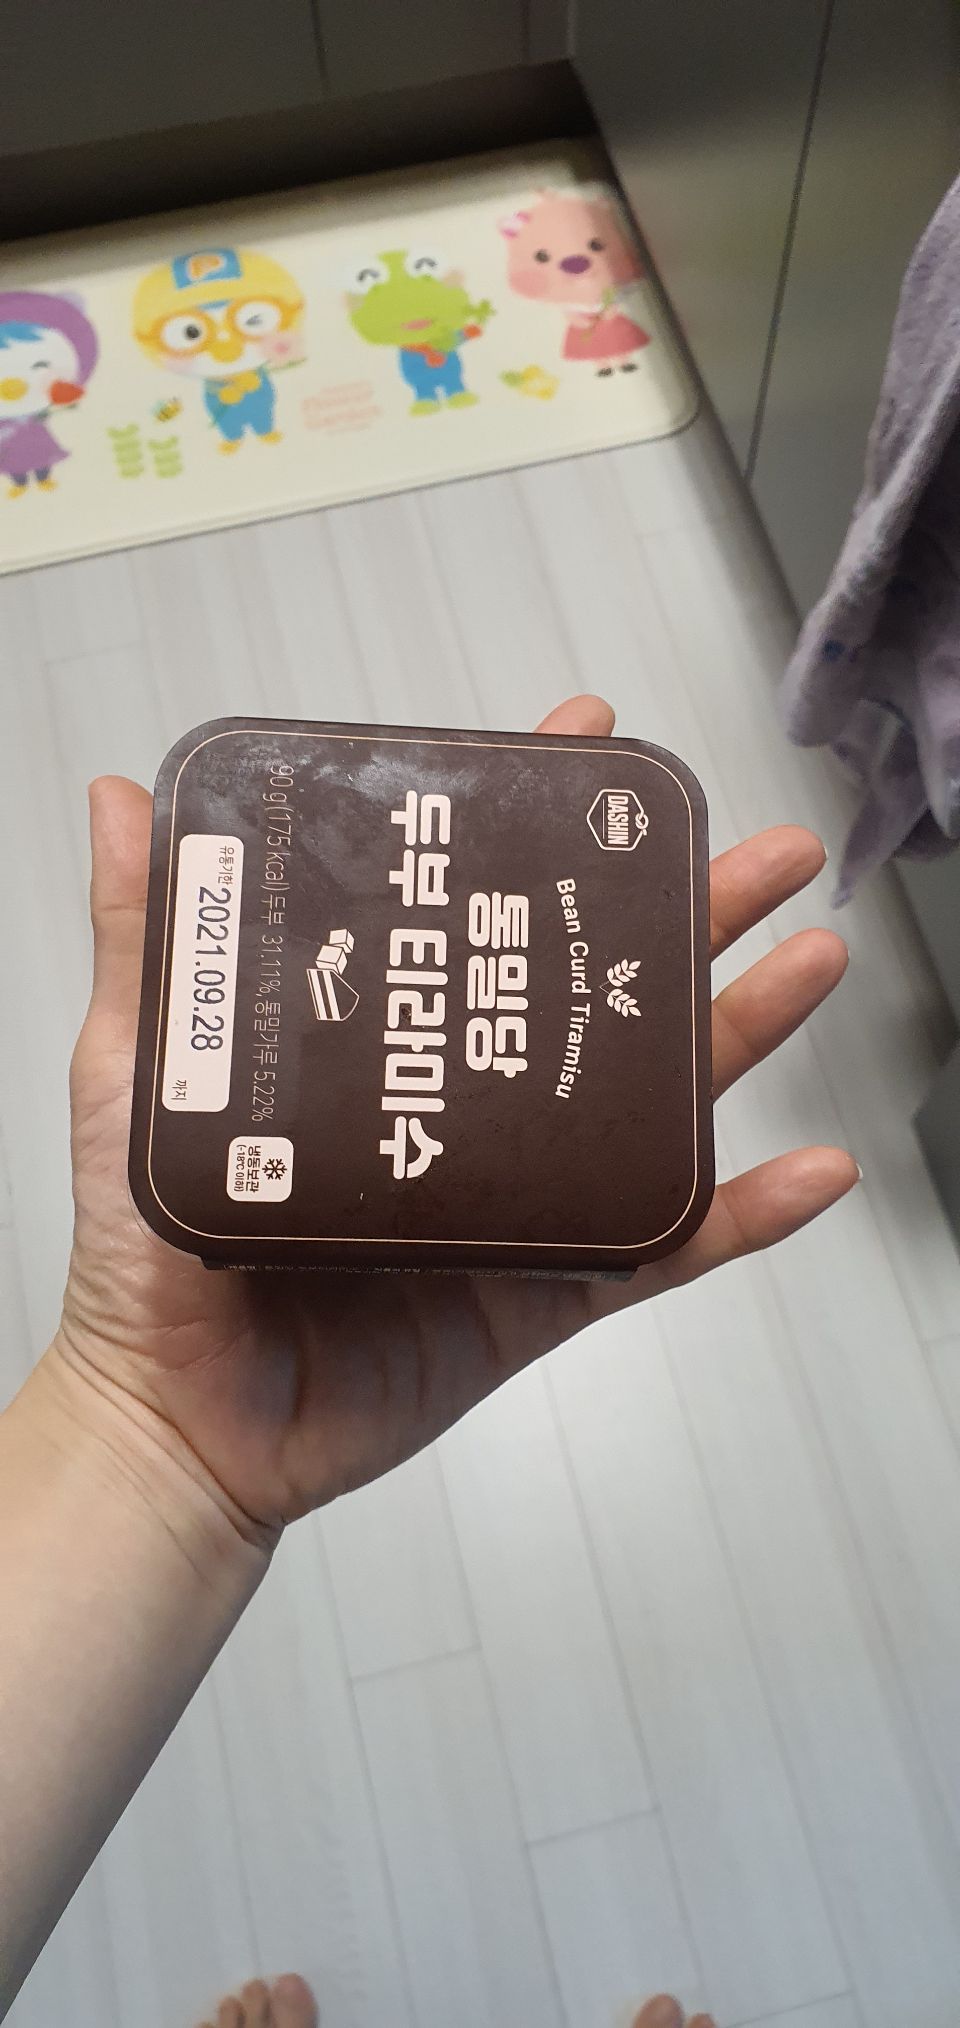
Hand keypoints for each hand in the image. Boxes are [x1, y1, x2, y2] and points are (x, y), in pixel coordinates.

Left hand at [51, 696, 856, 1543]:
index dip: (536, 820)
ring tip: (809, 959)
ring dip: (741, 1029)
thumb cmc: (146, 1257)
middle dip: (688, 912)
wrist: (180, 1425)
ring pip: (653, 1099)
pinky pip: (662, 1250)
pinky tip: (813, 1168)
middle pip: (595, 988)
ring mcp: (516, 1194)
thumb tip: (120, 799)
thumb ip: (141, 943)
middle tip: (761, 854)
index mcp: (384, 1039)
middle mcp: (462, 1102)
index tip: (592, 742)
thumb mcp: (136, 1075)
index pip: (476, 910)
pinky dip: (744, 1216)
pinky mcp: (545, 1291)